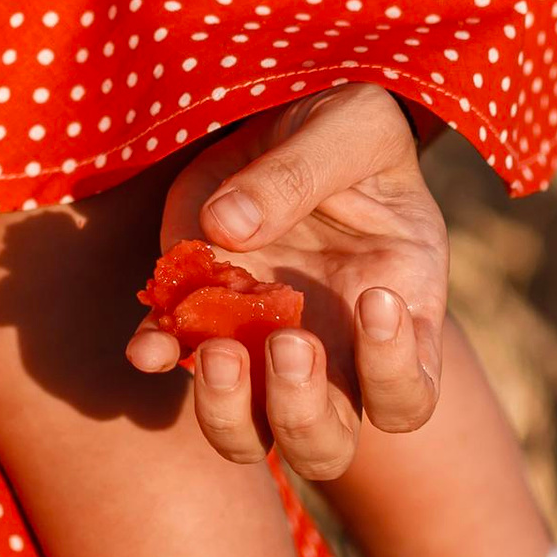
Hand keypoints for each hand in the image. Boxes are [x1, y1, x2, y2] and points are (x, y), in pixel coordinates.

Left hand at [126, 87, 447, 473]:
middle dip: (303, 415)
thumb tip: (227, 226)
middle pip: (325, 444)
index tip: (374, 299)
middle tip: (287, 342)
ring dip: (228, 413)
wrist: (289, 112)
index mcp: (394, 314)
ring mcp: (260, 341)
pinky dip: (158, 357)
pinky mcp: (197, 309)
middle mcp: (332, 351)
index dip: (394, 373)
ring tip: (216, 350)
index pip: (409, 396)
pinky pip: (174, 359)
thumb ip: (300, 172)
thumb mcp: (346, 127)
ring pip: (249, 434)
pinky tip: (147, 341)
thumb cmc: (344, 128)